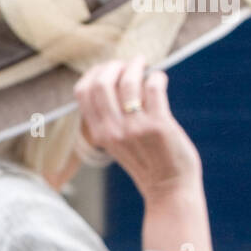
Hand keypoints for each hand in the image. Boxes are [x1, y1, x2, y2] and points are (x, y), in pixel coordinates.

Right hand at [73, 55, 202, 202]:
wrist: (168, 187)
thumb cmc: (145, 160)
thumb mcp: (115, 142)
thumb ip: (109, 117)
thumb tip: (113, 77)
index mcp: (98, 133)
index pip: (82, 92)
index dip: (94, 73)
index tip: (109, 68)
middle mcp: (112, 130)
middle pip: (101, 83)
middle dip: (114, 66)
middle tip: (128, 63)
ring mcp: (135, 128)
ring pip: (128, 82)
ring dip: (136, 66)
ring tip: (144, 63)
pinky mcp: (158, 125)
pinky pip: (153, 88)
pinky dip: (156, 76)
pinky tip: (159, 78)